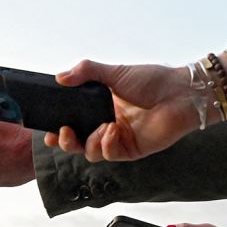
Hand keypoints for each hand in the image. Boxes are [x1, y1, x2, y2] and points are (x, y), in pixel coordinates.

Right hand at [49, 61, 197, 161]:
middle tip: (63, 133)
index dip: (57, 128)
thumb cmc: (151, 80)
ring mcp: (118, 139)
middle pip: (77, 143)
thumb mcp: (114, 72)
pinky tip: (113, 130)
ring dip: (90, 142)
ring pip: (91, 152)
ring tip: (101, 127)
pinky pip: (110, 154)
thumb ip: (86, 72)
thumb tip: (59, 77)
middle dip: (65, 142)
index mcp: (99, 107)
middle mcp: (106, 124)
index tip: (46, 129)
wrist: (180, 93)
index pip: (72, 121)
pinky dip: (107, 144)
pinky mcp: (131, 150)